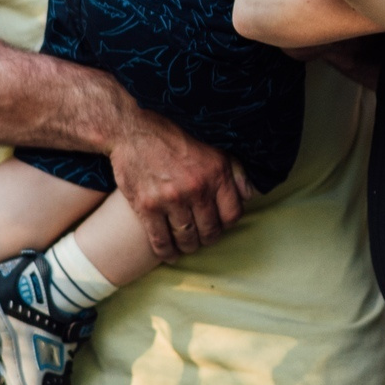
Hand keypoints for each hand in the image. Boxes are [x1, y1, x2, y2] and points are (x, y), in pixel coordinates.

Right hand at [108, 105, 254, 258]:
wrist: (133, 130)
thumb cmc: (174, 138)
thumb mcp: (213, 148)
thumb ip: (235, 172)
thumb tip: (251, 196)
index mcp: (216, 173)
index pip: (232, 215)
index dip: (227, 224)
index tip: (219, 224)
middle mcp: (196, 188)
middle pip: (210, 230)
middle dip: (208, 238)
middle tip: (202, 238)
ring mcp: (171, 199)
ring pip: (186, 238)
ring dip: (188, 246)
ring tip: (187, 245)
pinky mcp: (147, 206)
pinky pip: (160, 240)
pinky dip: (166, 252)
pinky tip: (170, 254)